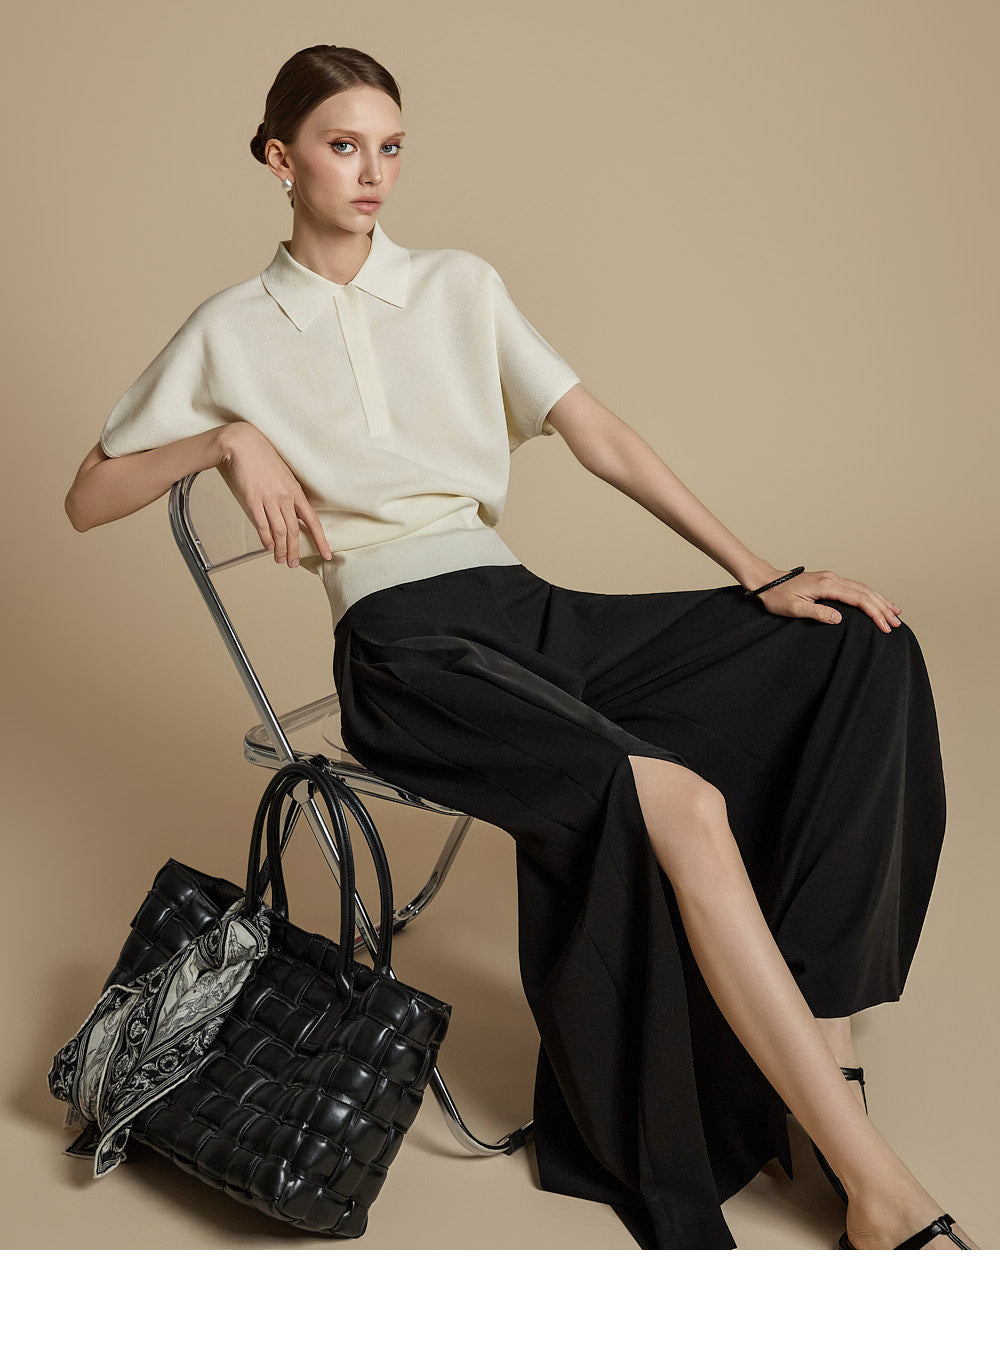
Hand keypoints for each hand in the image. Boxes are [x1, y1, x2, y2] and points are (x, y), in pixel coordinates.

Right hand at [214, 423, 332, 567]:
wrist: (244, 443)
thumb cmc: (263, 459)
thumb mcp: (284, 476)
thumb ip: (290, 495)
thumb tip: (292, 514)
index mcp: (296, 491)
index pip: (313, 521)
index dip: (321, 540)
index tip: (327, 554)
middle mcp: (285, 497)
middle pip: (294, 531)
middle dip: (294, 551)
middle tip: (292, 564)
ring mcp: (269, 498)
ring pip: (279, 531)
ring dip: (280, 549)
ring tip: (279, 559)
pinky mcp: (253, 499)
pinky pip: (262, 524)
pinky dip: (266, 538)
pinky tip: (268, 546)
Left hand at [753, 568, 902, 632]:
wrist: (767, 582)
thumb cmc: (777, 598)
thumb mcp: (794, 609)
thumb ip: (817, 613)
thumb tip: (839, 619)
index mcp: (827, 586)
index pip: (858, 599)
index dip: (874, 613)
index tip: (885, 626)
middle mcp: (833, 578)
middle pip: (865, 592)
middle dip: (883, 608)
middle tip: (897, 623)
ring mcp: (832, 578)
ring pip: (863, 588)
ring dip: (879, 600)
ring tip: (895, 612)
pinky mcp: (830, 580)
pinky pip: (855, 587)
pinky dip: (869, 595)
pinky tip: (876, 601)